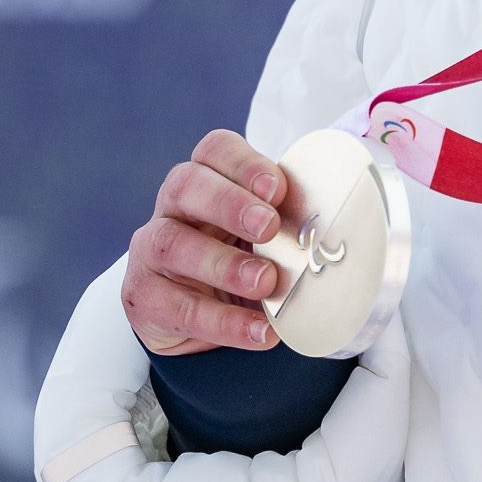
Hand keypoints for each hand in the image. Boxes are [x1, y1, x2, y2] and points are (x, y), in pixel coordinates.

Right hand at [121, 129, 290, 354]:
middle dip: (228, 203)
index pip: (214, 151)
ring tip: (266, 282)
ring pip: (172, 244)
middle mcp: (173, 208)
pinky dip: (224, 322)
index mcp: (206, 180)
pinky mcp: (145, 297)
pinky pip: (179, 307)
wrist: (204, 319)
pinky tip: (259, 331)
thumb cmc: (242, 260)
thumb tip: (335, 231)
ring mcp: (151, 251)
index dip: (243, 163)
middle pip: (185, 185)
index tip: (276, 187)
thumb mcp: (264, 237)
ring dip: (224, 264)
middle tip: (268, 227)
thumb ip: (289, 225)